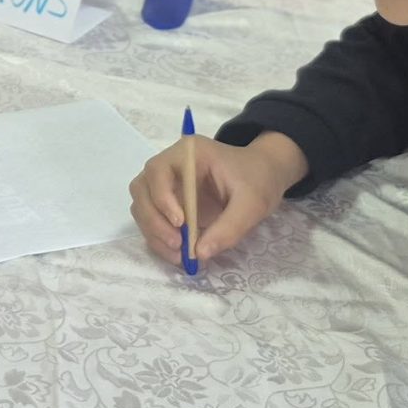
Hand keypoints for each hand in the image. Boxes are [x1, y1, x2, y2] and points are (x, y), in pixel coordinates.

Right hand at [128, 131, 307, 263]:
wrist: (265, 176)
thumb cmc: (259, 179)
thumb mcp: (253, 203)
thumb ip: (230, 227)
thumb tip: (201, 253)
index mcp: (189, 153)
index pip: (158, 171)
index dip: (162, 198)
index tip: (181, 224)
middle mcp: (170, 166)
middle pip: (142, 190)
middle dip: (154, 221)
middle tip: (178, 245)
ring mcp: (167, 185)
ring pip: (142, 207)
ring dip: (154, 233)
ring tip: (180, 254)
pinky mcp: (169, 204)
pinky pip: (153, 222)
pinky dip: (160, 240)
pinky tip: (179, 254)